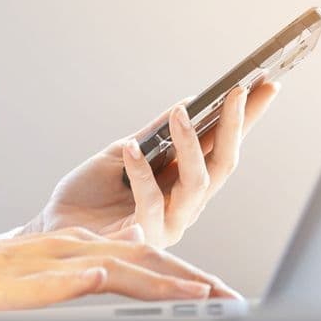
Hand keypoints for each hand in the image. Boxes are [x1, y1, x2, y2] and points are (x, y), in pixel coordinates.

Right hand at [0, 229, 237, 314]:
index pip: (147, 260)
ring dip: (159, 281)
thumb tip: (119, 266)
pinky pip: (55, 280)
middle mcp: (72, 248)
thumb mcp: (42, 278)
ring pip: (113, 266)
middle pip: (145, 259)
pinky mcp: (19, 281)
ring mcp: (48, 264)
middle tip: (234, 301)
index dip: (190, 277)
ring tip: (198, 295)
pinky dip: (81, 279)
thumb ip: (80, 269)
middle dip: (194, 280)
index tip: (226, 299)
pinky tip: (102, 278)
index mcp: (79, 249)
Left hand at [24, 82, 278, 248]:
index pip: (224, 146)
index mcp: (184, 183)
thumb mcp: (123, 154)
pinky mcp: (144, 237)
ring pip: (198, 183)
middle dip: (235, 125)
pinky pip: (151, 202)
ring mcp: (169, 223)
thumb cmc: (88, 196)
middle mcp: (186, 205)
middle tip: (237, 91)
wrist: (54, 229)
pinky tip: (131, 148)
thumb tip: (187, 104)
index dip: (247, 117)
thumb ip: (154, 136)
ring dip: (191, 145)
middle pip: (224, 164)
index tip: (266, 83)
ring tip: (179, 113)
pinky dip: (141, 172)